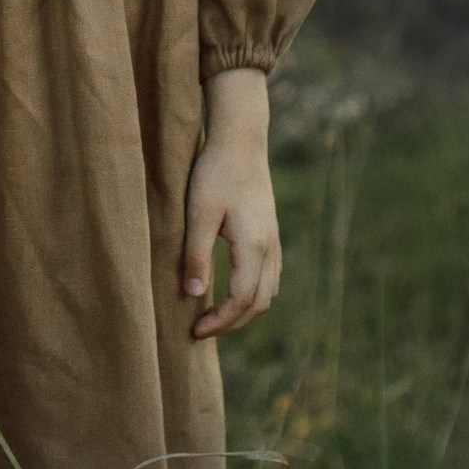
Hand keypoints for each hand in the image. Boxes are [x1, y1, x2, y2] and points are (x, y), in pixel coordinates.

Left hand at [181, 68, 281, 339]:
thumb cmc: (215, 171)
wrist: (241, 137)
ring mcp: (273, 240)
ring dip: (245, 310)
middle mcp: (270, 248)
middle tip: (203, 329)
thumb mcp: (199, 212)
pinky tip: (234, 291)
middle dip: (233, 323)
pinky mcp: (270, 231)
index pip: (241, 300)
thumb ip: (197, 254)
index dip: (220, 321)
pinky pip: (269, 276)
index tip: (195, 330)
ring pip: (267, 292)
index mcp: (254, 246)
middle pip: (258, 303)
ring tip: (217, 316)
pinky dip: (253, 293)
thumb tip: (194, 296)